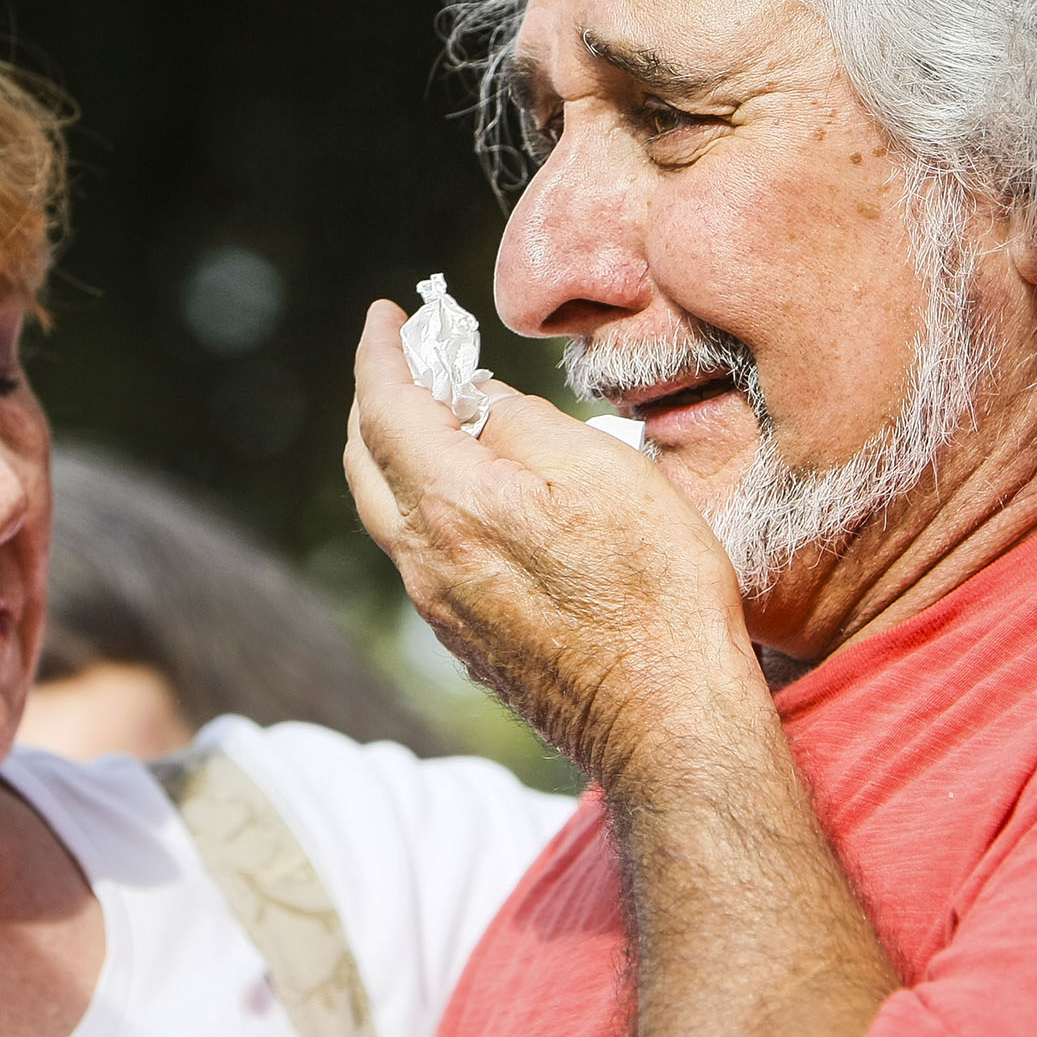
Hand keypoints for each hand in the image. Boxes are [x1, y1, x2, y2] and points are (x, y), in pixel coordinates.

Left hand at [344, 300, 749, 785]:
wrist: (671, 722)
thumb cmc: (655, 589)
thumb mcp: (599, 470)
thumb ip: (519, 421)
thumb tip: (470, 398)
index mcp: (451, 505)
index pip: (383, 407)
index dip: (379, 352)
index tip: (385, 314)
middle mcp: (425, 561)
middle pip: (365, 462)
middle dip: (375, 399)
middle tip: (408, 358)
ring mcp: (439, 610)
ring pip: (388, 512)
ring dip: (396, 454)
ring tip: (439, 415)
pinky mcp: (464, 643)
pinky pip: (420, 554)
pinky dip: (424, 502)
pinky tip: (469, 493)